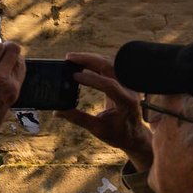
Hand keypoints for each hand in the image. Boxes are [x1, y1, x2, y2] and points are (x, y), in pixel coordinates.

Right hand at [55, 52, 153, 170]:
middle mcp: (129, 89)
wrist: (135, 135)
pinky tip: (81, 63)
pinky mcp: (122, 81)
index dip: (91, 79)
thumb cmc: (118, 134)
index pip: (109, 85)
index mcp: (126, 102)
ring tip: (72, 59)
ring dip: (90, 58)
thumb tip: (58, 111)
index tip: (74, 76)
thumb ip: (78, 118)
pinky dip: (94, 62)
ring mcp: (127, 83)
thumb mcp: (97, 129)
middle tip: (69, 57)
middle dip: (89, 59)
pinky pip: (109, 66)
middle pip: (110, 66)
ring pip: (109, 62)